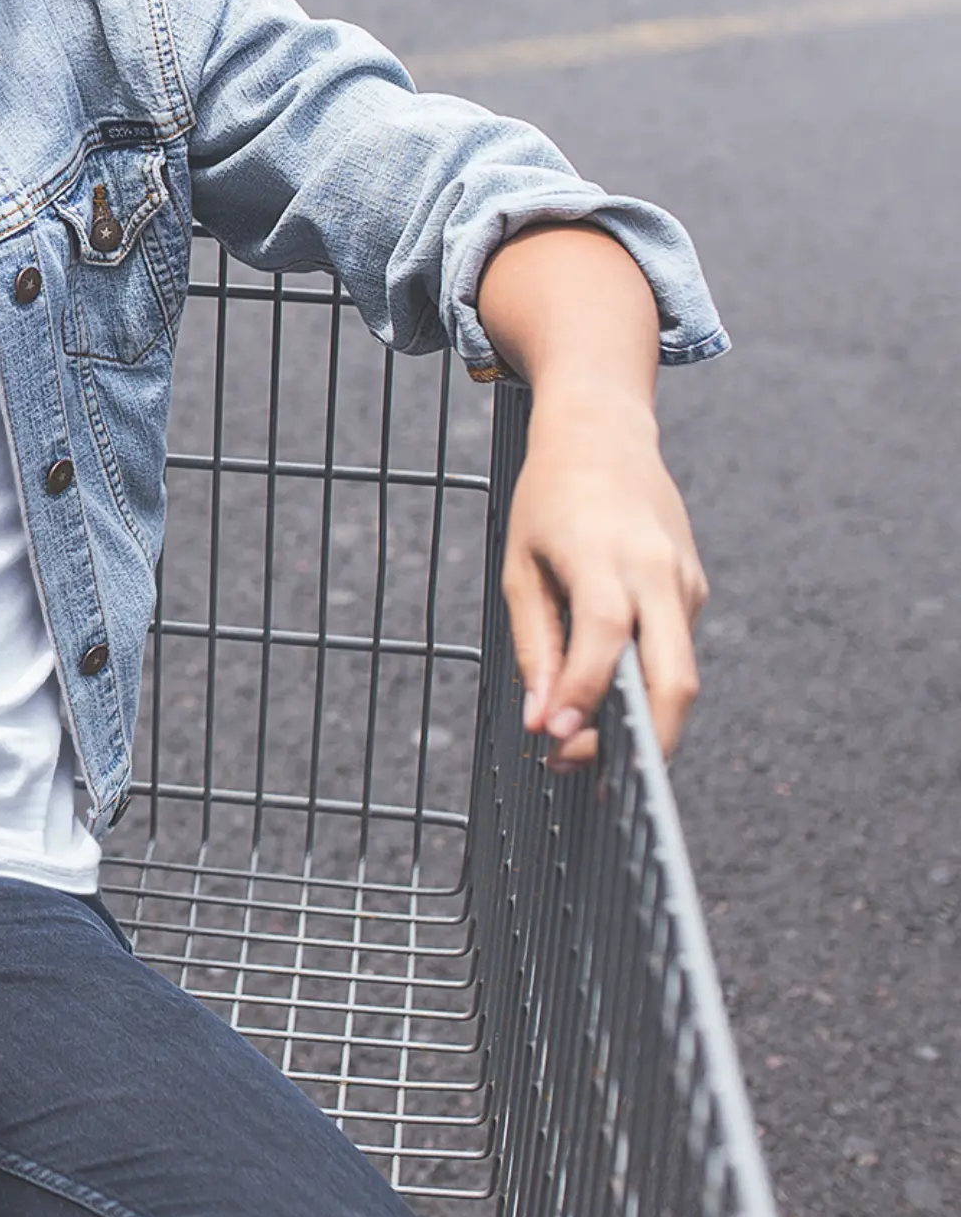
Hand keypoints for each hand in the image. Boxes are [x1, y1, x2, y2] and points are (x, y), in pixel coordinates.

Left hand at [504, 388, 707, 769]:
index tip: (554, 739)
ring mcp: (686, 583)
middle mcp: (658, 571)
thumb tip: (542, 720)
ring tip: (584, 753)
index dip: (585, 692)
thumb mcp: (521, 566)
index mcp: (605, 555)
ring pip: (681, 676)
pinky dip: (647, 691)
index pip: (605, 634)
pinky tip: (608, 706)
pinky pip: (675, 654)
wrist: (605, 436)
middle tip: (593, 780)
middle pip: (674, 678)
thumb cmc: (549, 502)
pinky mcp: (695, 591)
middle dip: (645, 744)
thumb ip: (536, 644)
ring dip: (644, 727)